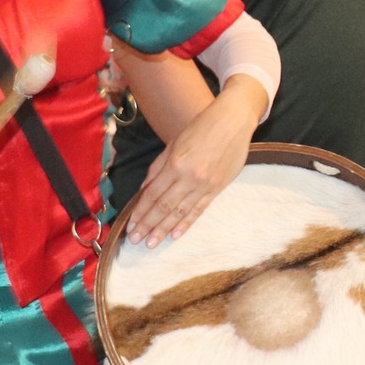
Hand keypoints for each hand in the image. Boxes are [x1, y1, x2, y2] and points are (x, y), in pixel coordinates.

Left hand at [131, 91, 253, 242]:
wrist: (233, 121)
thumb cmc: (202, 127)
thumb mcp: (174, 143)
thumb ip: (158, 168)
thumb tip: (144, 191)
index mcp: (175, 164)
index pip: (153, 194)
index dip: (140, 212)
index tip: (130, 225)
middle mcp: (189, 177)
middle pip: (164, 207)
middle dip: (148, 225)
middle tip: (135, 240)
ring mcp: (205, 185)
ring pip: (180, 212)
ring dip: (164, 229)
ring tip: (151, 243)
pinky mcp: (217, 189)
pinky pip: (199, 210)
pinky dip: (186, 223)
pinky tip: (175, 235)